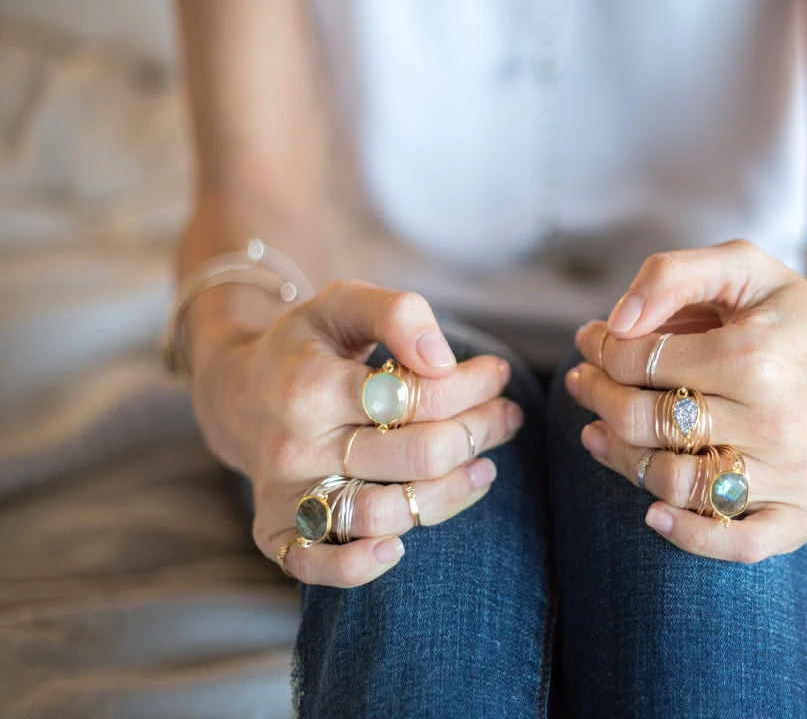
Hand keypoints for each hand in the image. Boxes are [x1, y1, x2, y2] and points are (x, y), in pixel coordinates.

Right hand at [189, 280, 523, 586]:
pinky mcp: (275, 531)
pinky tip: (403, 545)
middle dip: (478, 432)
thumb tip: (442, 360)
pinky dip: (361, 566)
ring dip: (452, 493)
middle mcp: (295, 446)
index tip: (497, 374)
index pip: (416, 395)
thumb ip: (396, 313)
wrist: (236, 393)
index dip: (473, 385)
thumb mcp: (343, 303)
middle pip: (416, 455)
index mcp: (311, 386)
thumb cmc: (307, 347)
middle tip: (506, 416)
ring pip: (384, 514)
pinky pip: (317, 566)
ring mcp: (285, 494)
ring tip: (484, 466)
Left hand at [566, 240, 806, 562]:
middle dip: (598, 399)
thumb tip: (615, 323)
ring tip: (598, 434)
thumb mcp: (747, 268)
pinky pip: (732, 542)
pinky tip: (651, 512)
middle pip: (646, 423)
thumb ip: (674, 274)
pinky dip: (683, 535)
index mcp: (753, 355)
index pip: (640, 362)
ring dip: (619, 459)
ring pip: (672, 482)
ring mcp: (789, 475)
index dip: (600, 350)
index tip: (592, 342)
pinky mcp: (803, 517)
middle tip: (584, 384)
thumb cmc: (801, 320)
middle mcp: (772, 420)